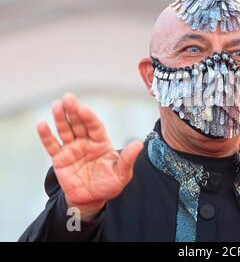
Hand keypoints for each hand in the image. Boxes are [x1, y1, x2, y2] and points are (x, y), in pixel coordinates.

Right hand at [37, 93, 142, 219]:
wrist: (92, 200)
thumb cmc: (110, 184)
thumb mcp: (122, 174)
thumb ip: (128, 159)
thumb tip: (139, 144)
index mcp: (101, 143)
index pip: (95, 126)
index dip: (90, 118)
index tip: (84, 109)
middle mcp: (86, 142)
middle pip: (79, 124)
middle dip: (74, 111)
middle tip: (68, 98)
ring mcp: (72, 149)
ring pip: (65, 130)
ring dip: (60, 118)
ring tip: (56, 105)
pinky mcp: (60, 159)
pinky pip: (52, 146)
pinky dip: (46, 135)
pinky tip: (42, 124)